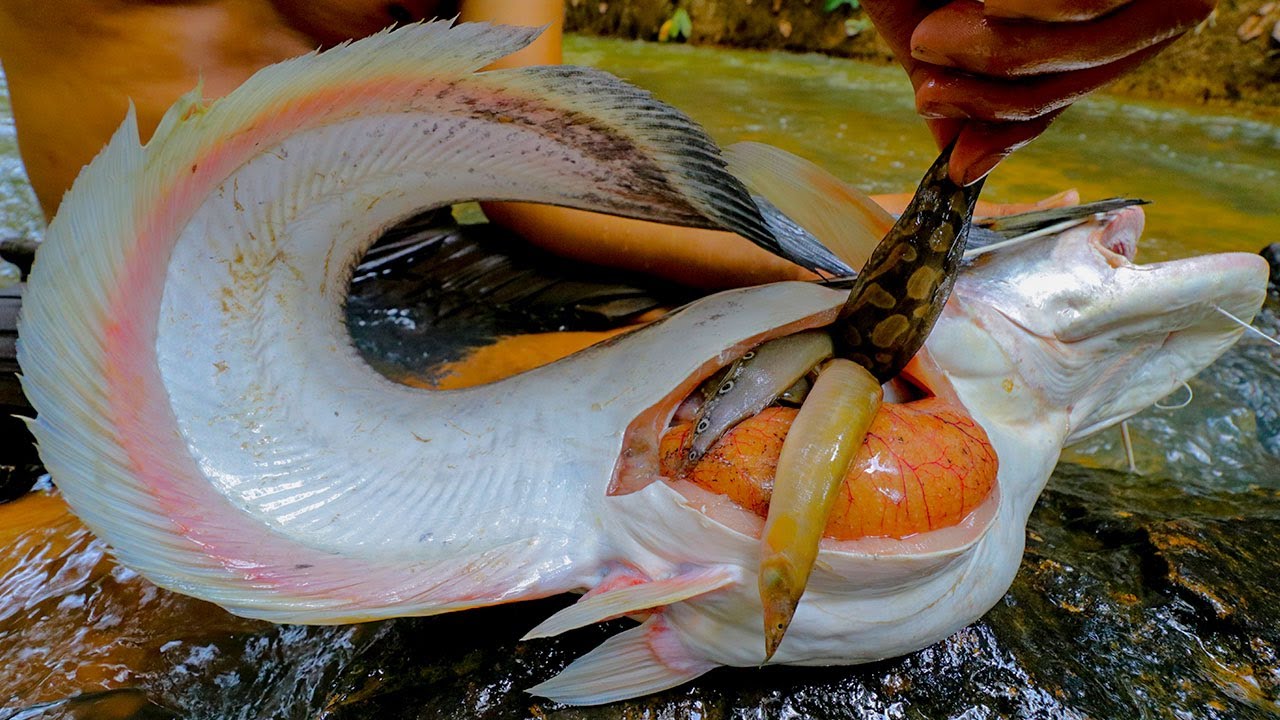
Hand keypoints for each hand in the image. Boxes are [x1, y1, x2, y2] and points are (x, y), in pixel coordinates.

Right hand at [861, 0, 1215, 184]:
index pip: (1073, 80)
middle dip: (1000, 91)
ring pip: (1091, 27)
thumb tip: (960, 159)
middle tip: (926, 64)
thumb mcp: (920, 11)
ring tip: (938, 26)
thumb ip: (953, 80)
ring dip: (998, 49)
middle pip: (1091, 64)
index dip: (1017, 127)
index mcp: (1088, 1)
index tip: (957, 161)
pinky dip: (1026, 4)